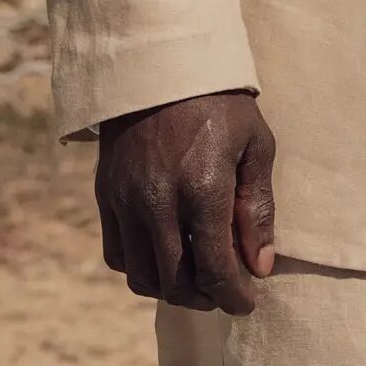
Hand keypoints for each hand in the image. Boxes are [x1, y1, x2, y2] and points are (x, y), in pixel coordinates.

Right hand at [95, 90, 276, 314]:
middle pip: (177, 283)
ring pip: (143, 277)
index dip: (235, 297)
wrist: (160, 62)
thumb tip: (260, 265)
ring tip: (196, 277)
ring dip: (172, 288)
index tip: (248, 303)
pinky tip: (164, 254)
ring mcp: (126, 200)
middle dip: (206, 298)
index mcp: (203, 188)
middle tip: (224, 291)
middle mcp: (158, 201)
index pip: (216, 270)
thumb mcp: (255, 144)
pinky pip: (117, 255)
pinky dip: (141, 267)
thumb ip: (257, 208)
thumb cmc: (220, 101)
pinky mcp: (105, 194)